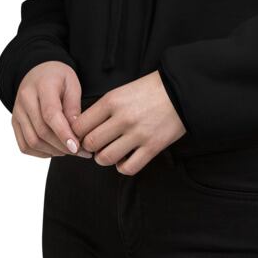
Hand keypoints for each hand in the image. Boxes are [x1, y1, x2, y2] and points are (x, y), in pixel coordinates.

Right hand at [11, 60, 93, 158]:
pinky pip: (24, 145)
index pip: (50, 114)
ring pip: (32, 141)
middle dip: (62, 146)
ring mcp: (17, 112)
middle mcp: (25, 99)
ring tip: (69, 150)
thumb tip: (76, 132)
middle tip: (80, 151)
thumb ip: (74, 107)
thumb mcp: (72, 84)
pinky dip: (41, 153)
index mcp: (42, 86)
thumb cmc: (58, 78)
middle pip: (41, 131)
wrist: (38, 72)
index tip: (76, 147)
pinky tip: (55, 150)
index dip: (63, 133)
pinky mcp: (15, 122)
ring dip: (53, 151)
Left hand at [68, 69, 186, 174]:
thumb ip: (103, 108)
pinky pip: (128, 168)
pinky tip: (125, 159)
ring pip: (105, 158)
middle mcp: (122, 118)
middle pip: (90, 143)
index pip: (80, 125)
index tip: (82, 135)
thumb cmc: (150, 89)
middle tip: (95, 145)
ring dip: (103, 158)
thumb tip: (84, 127)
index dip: (77, 133)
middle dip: (88, 147)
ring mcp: (138, 134)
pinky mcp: (152, 147)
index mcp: (112, 101)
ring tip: (109, 152)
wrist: (181, 91)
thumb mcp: (122, 91)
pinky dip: (122, 167)